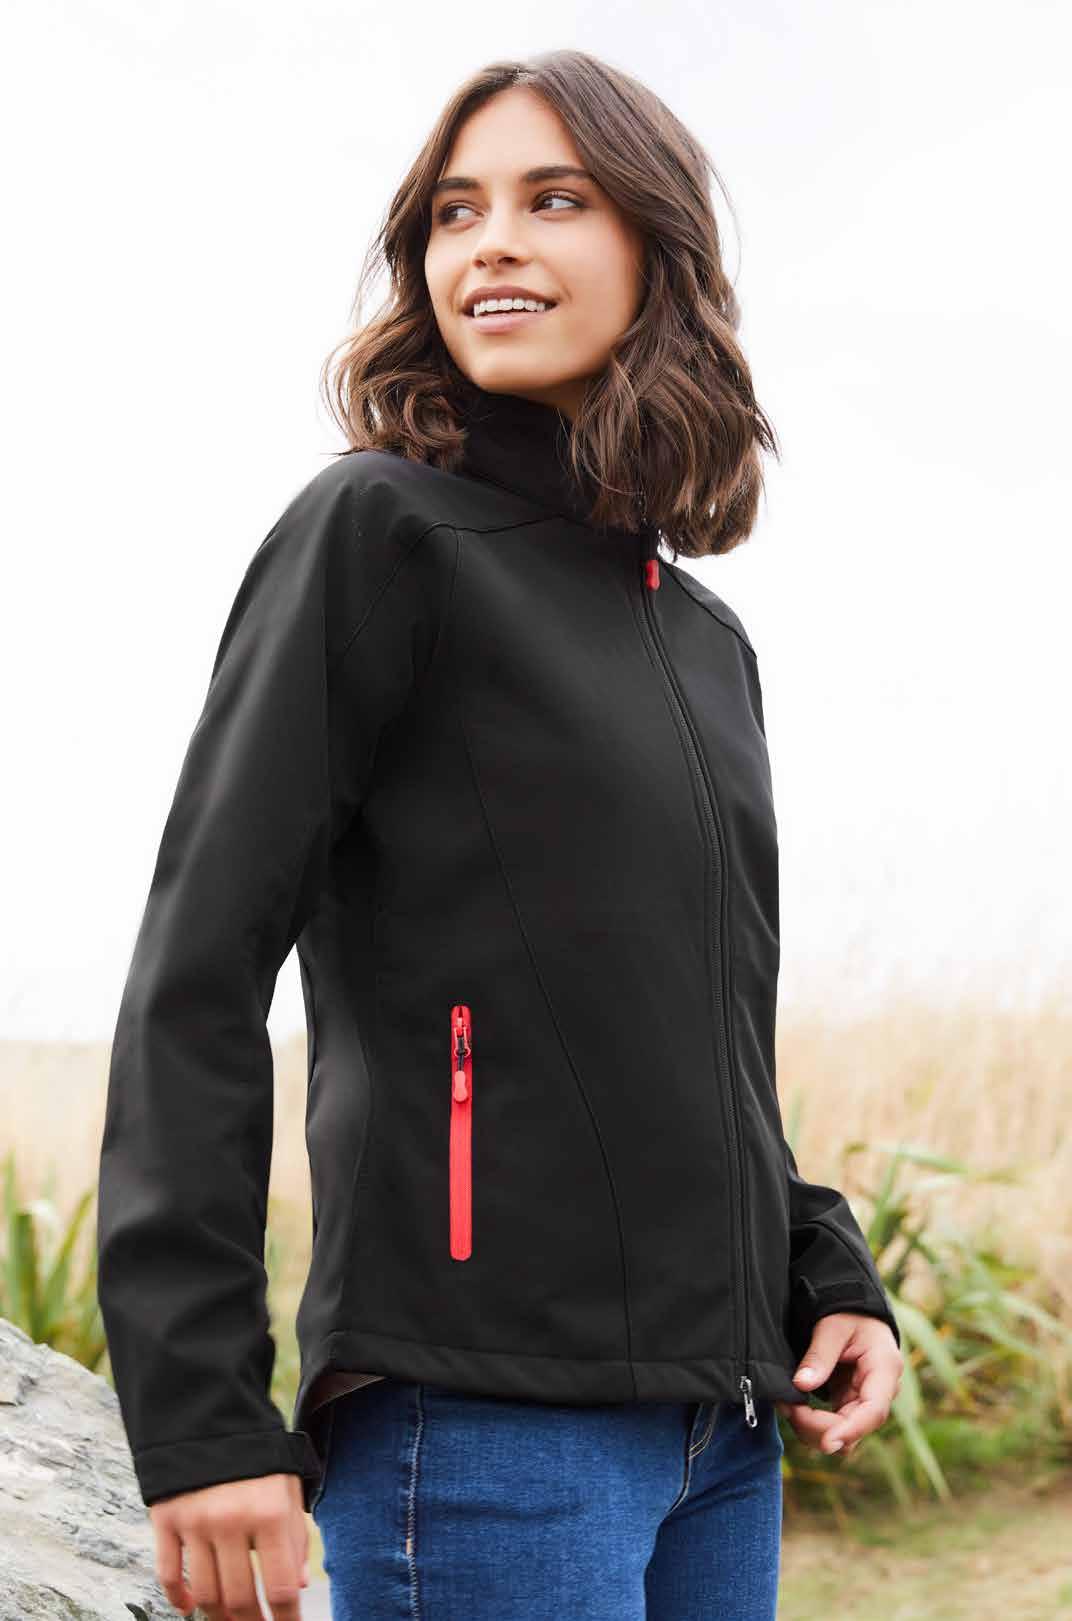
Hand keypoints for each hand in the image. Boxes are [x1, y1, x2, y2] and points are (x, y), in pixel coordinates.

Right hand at [149, 1471, 309, 1619]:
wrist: (209, 1417)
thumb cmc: (258, 1458)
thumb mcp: (286, 1488)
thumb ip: (295, 1538)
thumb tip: (297, 1588)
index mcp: (268, 1511)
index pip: (280, 1586)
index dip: (286, 1619)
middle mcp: (231, 1520)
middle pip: (240, 1598)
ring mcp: (195, 1522)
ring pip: (205, 1594)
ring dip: (218, 1618)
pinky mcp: (165, 1519)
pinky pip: (169, 1573)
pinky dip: (177, 1598)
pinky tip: (189, 1607)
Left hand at [775, 1312, 902, 1456]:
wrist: (852, 1308)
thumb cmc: (846, 1312)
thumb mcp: (832, 1326)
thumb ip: (819, 1355)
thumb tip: (801, 1384)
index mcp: (884, 1369)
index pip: (873, 1411)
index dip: (850, 1430)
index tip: (826, 1443)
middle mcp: (880, 1392)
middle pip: (854, 1428)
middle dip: (818, 1426)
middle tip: (786, 1406)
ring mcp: (865, 1400)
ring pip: (842, 1433)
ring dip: (812, 1427)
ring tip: (786, 1404)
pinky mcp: (850, 1403)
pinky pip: (833, 1425)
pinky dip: (811, 1422)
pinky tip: (793, 1407)